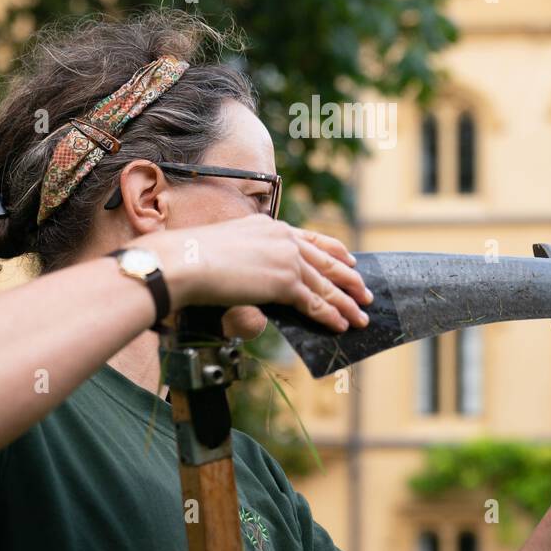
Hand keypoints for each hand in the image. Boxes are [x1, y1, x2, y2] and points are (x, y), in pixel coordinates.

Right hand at [133, 214, 371, 333]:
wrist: (185, 261)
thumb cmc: (192, 258)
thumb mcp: (228, 250)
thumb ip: (250, 260)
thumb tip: (256, 280)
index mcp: (270, 225)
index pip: (311, 238)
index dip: (335, 250)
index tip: (350, 258)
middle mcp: (283, 238)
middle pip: (326, 262)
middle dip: (349, 279)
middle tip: (365, 292)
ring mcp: (286, 258)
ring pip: (325, 285)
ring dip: (346, 304)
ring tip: (361, 317)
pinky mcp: (284, 281)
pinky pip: (314, 302)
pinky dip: (330, 316)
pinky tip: (341, 325)